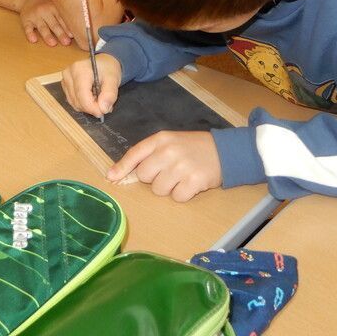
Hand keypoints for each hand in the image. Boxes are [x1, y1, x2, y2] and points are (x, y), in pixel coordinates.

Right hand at [18, 0, 73, 46]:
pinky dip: (30, 34)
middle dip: (60, 33)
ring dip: (47, 35)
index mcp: (55, 7)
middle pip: (54, 24)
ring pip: (42, 27)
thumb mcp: (56, 5)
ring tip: (53, 43)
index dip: (68, 27)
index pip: (62, 18)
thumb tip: (80, 28)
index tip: (73, 35)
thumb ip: (65, 15)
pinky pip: (27, 28)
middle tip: (66, 42)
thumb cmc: (47, 6)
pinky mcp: (26, 20)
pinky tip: (33, 40)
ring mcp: (35, 16)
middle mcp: (45, 10)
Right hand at [61, 54, 121, 115]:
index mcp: (79, 70)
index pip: (82, 96)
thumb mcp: (113, 79)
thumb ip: (110, 94)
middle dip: (92, 107)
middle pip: (77, 101)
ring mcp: (65, 80)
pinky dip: (83, 103)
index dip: (93, 108)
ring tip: (98, 98)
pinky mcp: (65, 86)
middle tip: (104, 103)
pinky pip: (72, 101)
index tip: (104, 111)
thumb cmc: (108, 68)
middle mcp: (68, 74)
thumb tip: (103, 109)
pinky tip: (91, 97)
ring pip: (74, 103)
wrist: (103, 62)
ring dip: (87, 106)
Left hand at [107, 131, 222, 201]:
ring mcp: (181, 166)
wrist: (225, 151)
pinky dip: (183, 194)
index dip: (121, 167)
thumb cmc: (193, 148)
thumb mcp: (171, 142)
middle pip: (144, 176)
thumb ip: (149, 154)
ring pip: (159, 190)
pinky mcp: (194, 181)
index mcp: (161, 139)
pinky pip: (176, 197)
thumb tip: (118, 172)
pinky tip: (191, 183)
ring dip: (169, 188)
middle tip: (169, 171)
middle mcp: (169, 151)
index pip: (135, 153)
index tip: (110, 177)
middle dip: (154, 178)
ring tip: (182, 177)